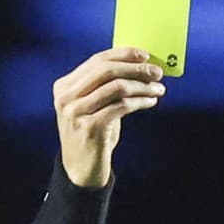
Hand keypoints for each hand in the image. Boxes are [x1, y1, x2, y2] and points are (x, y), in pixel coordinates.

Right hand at [52, 47, 165, 188]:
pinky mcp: (90, 128)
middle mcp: (66, 97)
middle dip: (135, 68)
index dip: (122, 54)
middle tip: (157, 72)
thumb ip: (105, 86)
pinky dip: (140, 102)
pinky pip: (121, 107)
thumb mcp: (93, 106)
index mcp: (64, 86)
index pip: (97, 61)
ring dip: (142, 86)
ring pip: (116, 88)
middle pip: (106, 71)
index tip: (144, 55)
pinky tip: (151, 101)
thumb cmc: (92, 134)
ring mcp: (76, 112)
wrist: (81, 169)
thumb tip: (137, 67)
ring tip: (158, 89)